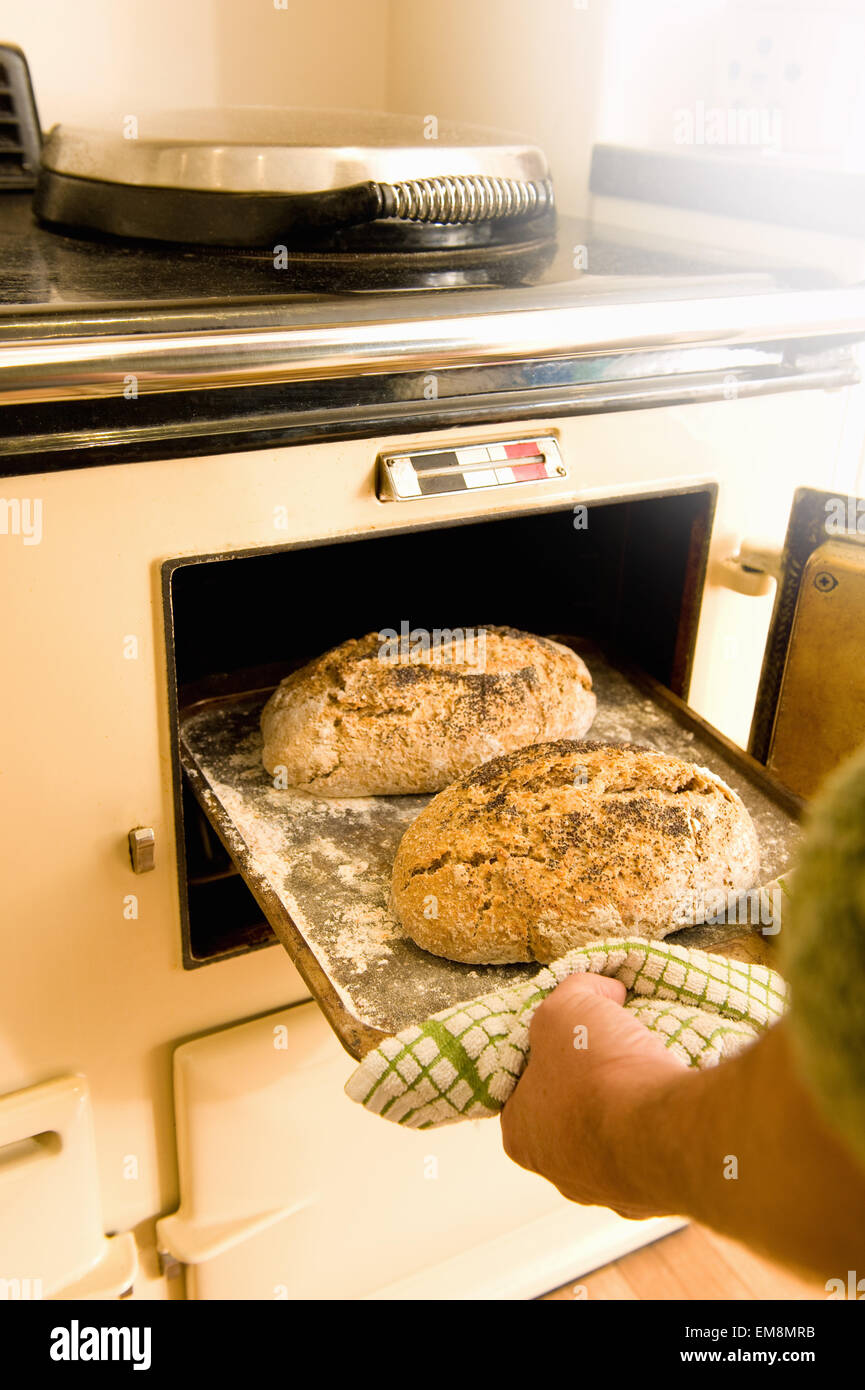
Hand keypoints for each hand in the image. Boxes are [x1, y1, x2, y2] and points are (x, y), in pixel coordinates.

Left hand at [500, 973, 686, 1216]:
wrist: (664, 1131)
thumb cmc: (599, 1072)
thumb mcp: (569, 1005)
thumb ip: (576, 989)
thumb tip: (605, 989)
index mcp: (520, 1132)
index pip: (526, 1083)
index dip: (552, 1049)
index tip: (581, 1033)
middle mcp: (557, 1170)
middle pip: (570, 1111)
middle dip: (592, 1081)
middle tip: (618, 1051)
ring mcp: (605, 1190)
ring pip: (613, 1135)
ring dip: (629, 1106)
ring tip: (651, 1072)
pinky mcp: (651, 1195)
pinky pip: (652, 1151)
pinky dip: (660, 1127)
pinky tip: (672, 1101)